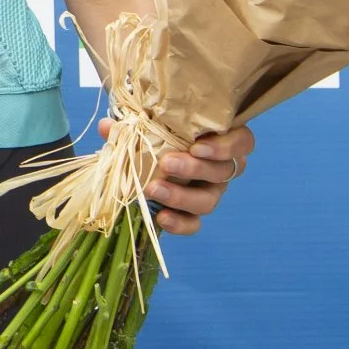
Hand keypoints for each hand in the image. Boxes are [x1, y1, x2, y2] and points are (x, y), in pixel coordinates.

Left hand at [104, 120, 256, 235]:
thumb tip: (106, 126)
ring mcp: (211, 192)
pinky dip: (180, 224)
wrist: (145, 158)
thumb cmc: (156, 134)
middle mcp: (221, 168)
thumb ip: (132, 125)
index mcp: (219, 140)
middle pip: (222, 172)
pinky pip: (195, 224)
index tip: (197, 147)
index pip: (241, 142)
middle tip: (167, 164)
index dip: (224, 146)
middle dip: (194, 169)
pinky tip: (162, 218)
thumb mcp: (146, 124)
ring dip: (182, 196)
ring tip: (153, 189)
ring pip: (209, 200)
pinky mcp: (194, 213)